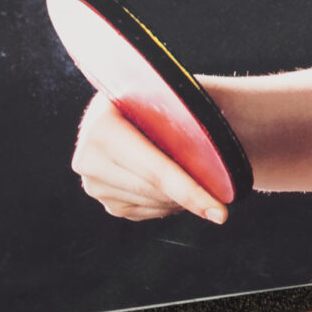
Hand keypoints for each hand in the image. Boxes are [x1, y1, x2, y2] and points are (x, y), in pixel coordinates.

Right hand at [70, 93, 228, 224]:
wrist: (126, 107)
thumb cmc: (155, 99)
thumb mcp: (167, 97)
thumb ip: (187, 118)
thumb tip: (222, 147)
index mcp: (103, 125)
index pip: (154, 169)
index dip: (190, 191)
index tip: (221, 214)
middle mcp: (89, 157)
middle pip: (154, 191)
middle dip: (191, 195)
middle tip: (221, 196)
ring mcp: (93, 183)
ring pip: (153, 204)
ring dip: (180, 199)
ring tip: (194, 177)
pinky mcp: (105, 201)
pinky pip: (147, 212)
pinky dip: (168, 204)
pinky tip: (174, 186)